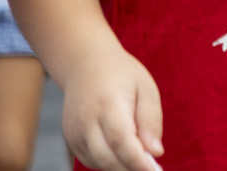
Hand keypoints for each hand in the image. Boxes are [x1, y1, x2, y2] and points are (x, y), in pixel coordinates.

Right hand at [60, 48, 163, 170]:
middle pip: (107, 157)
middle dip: (130, 169)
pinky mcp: (71, 139)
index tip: (154, 170)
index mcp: (108, 104)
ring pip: (98, 162)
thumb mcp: (146, 88)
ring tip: (141, 160)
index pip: (121, 139)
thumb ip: (151, 120)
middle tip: (152, 169)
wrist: (86, 65)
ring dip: (120, 167)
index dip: (137, 160)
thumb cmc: (122, 76)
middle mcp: (86, 121)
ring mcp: (75, 132)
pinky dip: (108, 162)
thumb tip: (155, 152)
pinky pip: (91, 159)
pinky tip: (123, 153)